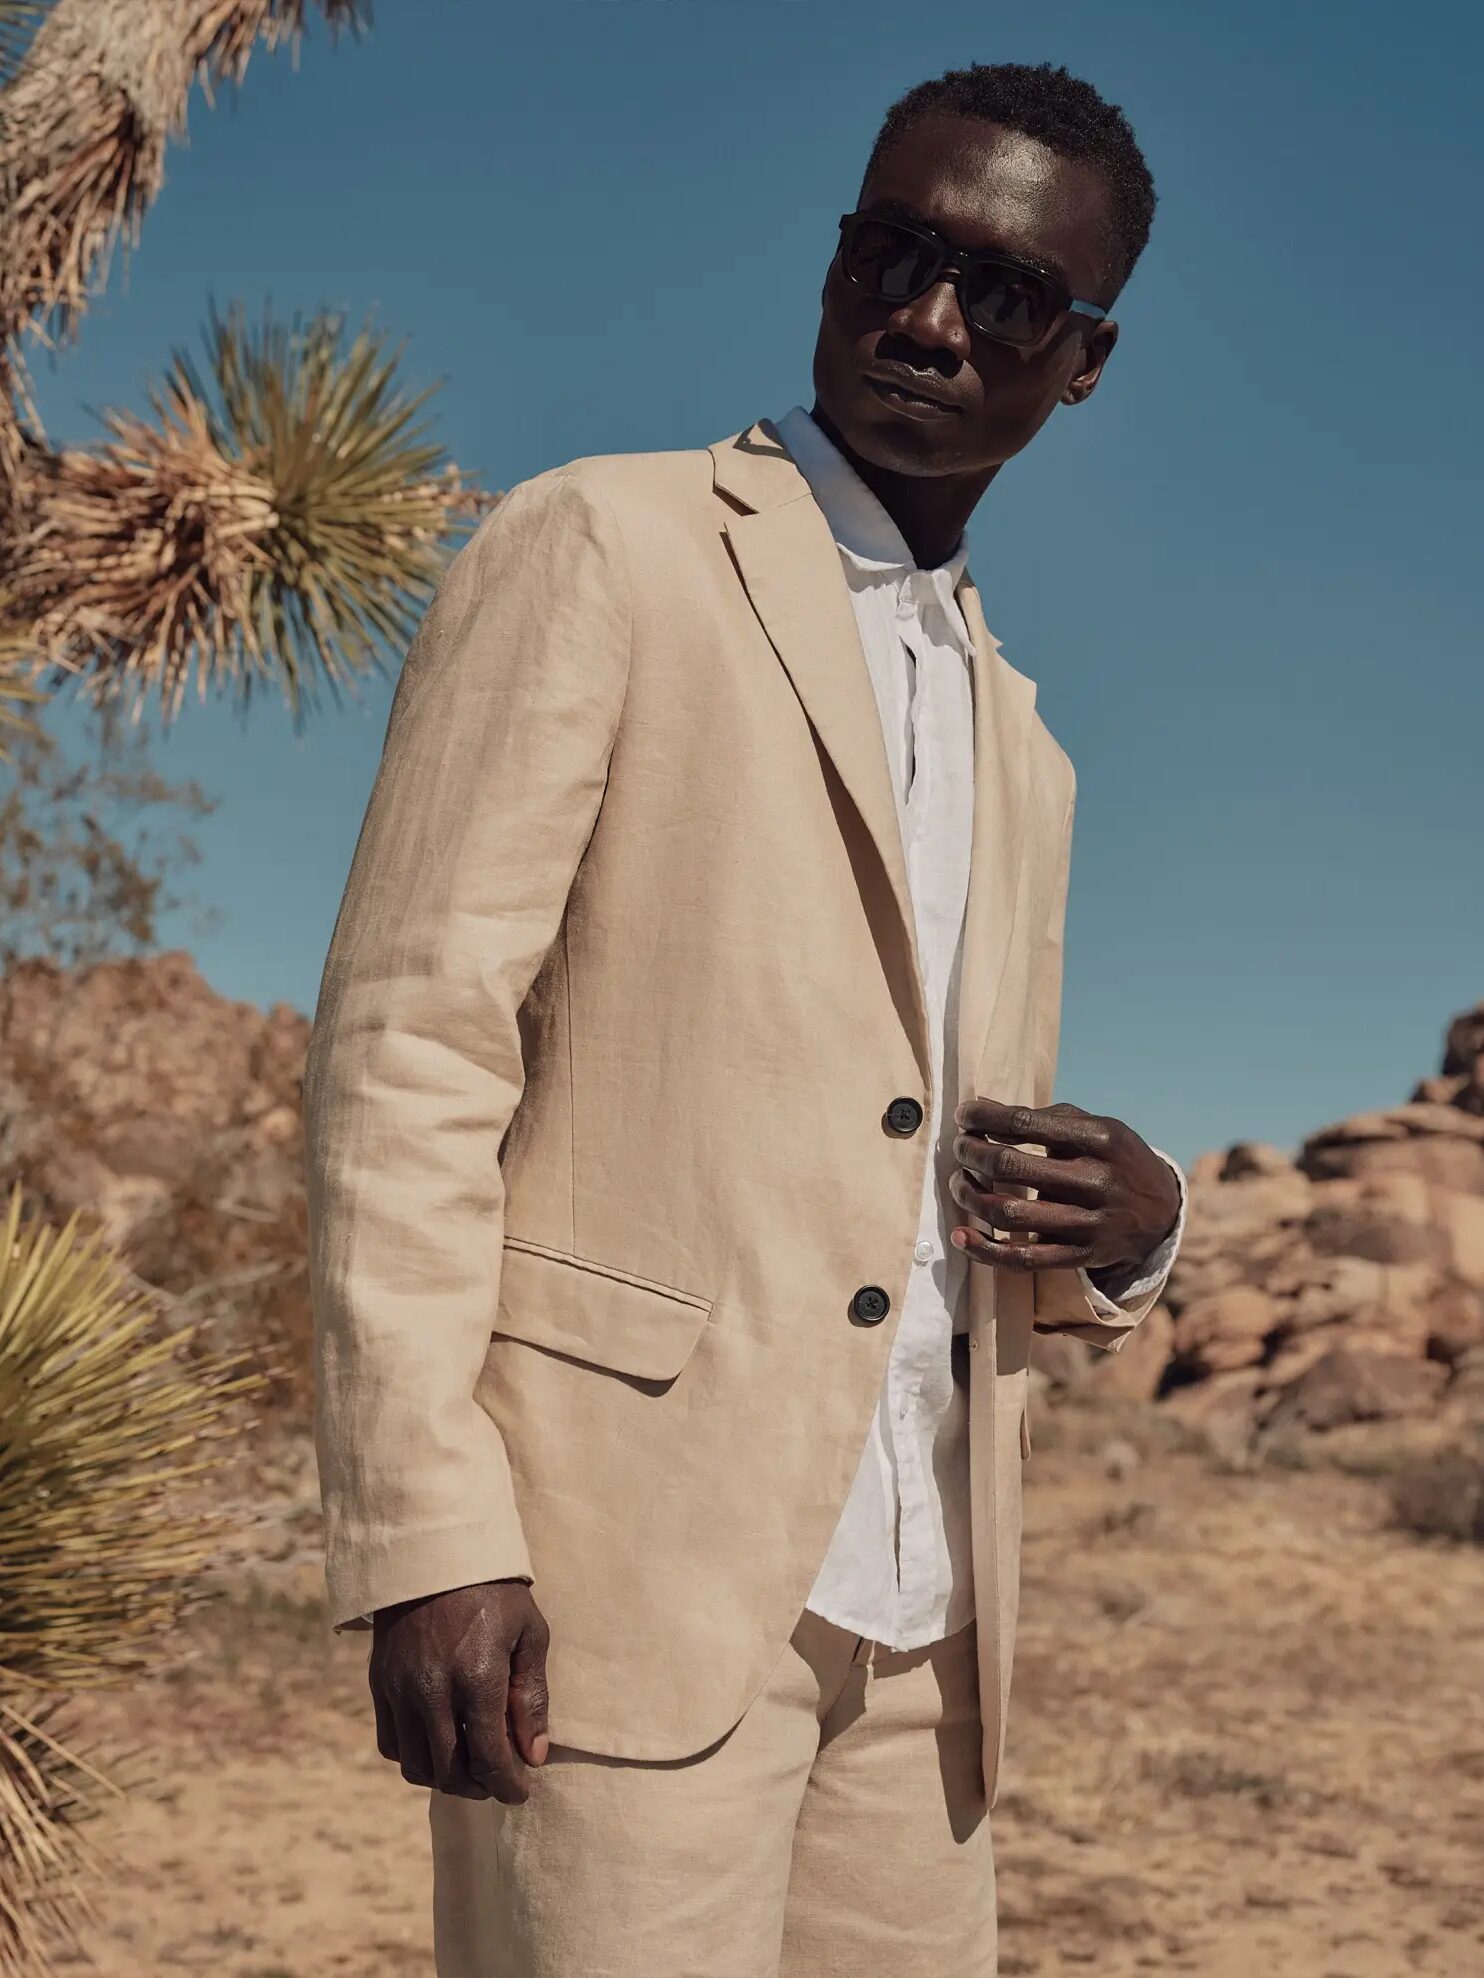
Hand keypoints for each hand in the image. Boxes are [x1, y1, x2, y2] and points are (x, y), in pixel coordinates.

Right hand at [369, 1579, 550, 1803]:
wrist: (434, 1551)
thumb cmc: (494, 1590)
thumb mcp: (529, 1633)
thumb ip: (531, 1697)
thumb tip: (534, 1754)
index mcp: (477, 1677)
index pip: (490, 1759)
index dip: (509, 1786)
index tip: (522, 1792)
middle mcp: (432, 1690)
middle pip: (451, 1772)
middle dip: (480, 1787)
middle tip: (498, 1780)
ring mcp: (400, 1689)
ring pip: (417, 1766)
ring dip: (446, 1777)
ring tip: (470, 1766)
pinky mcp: (379, 1683)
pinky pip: (391, 1744)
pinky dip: (415, 1756)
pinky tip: (438, 1743)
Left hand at [949, 1099, 1179, 1281]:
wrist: (1162, 1211)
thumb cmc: (1115, 1159)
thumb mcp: (1095, 1127)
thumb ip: (1043, 1117)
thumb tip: (982, 1110)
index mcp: (1101, 1139)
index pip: (1026, 1122)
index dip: (985, 1117)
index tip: (964, 1115)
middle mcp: (1097, 1180)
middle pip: (1011, 1166)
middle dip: (972, 1153)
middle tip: (960, 1148)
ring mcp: (1089, 1223)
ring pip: (1009, 1214)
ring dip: (971, 1196)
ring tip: (960, 1182)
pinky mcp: (1081, 1256)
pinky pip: (1022, 1260)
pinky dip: (984, 1250)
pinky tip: (961, 1236)